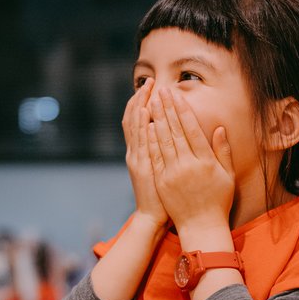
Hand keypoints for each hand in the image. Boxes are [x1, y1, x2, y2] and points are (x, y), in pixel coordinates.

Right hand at [121, 79, 166, 226]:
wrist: (151, 218)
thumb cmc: (162, 195)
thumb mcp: (159, 168)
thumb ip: (159, 150)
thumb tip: (164, 131)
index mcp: (140, 151)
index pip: (138, 121)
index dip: (143, 102)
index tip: (151, 87)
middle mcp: (135, 152)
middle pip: (134, 119)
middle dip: (141, 99)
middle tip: (149, 81)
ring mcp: (137, 159)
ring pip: (135, 127)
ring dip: (141, 107)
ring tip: (147, 90)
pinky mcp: (142, 167)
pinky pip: (141, 143)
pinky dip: (142, 127)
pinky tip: (146, 113)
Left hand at [146, 88, 235, 235]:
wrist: (202, 226)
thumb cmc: (218, 200)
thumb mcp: (227, 175)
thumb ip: (223, 151)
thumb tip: (219, 128)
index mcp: (206, 161)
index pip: (191, 129)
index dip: (182, 110)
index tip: (176, 95)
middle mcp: (188, 165)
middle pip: (175, 130)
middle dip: (167, 109)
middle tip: (160, 91)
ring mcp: (173, 173)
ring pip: (163, 140)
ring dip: (156, 119)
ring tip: (151, 102)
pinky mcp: (162, 181)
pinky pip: (155, 156)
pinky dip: (150, 140)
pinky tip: (147, 126)